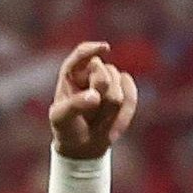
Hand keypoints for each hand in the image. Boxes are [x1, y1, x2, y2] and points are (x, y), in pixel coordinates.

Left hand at [47, 40, 137, 158]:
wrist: (83, 144)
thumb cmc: (67, 127)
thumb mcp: (61, 119)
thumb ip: (75, 105)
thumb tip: (96, 96)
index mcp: (71, 73)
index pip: (82, 54)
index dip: (93, 49)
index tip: (105, 48)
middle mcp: (91, 73)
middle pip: (105, 75)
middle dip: (101, 95)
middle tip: (89, 115)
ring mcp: (110, 82)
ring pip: (120, 88)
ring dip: (110, 110)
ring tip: (98, 120)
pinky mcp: (125, 93)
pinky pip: (132, 97)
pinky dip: (125, 114)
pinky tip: (114, 126)